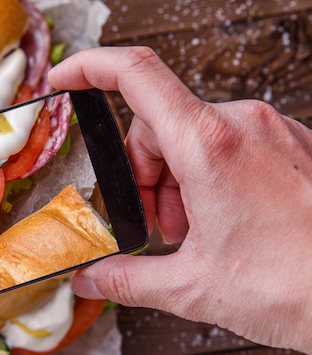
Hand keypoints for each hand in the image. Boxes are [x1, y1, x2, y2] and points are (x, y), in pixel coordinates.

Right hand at [49, 47, 311, 352]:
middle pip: (157, 124)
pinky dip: (207, 178)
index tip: (65, 78)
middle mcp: (242, 125)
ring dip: (175, 181)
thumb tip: (91, 279)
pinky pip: (228, 145)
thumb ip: (127, 279)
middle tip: (155, 225)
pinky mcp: (289, 146)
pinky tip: (219, 222)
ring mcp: (270, 133)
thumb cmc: (295, 286)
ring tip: (190, 232)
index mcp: (209, 146)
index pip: (135, 75)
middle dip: (142, 176)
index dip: (90, 68)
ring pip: (192, 136)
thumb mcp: (191, 286)